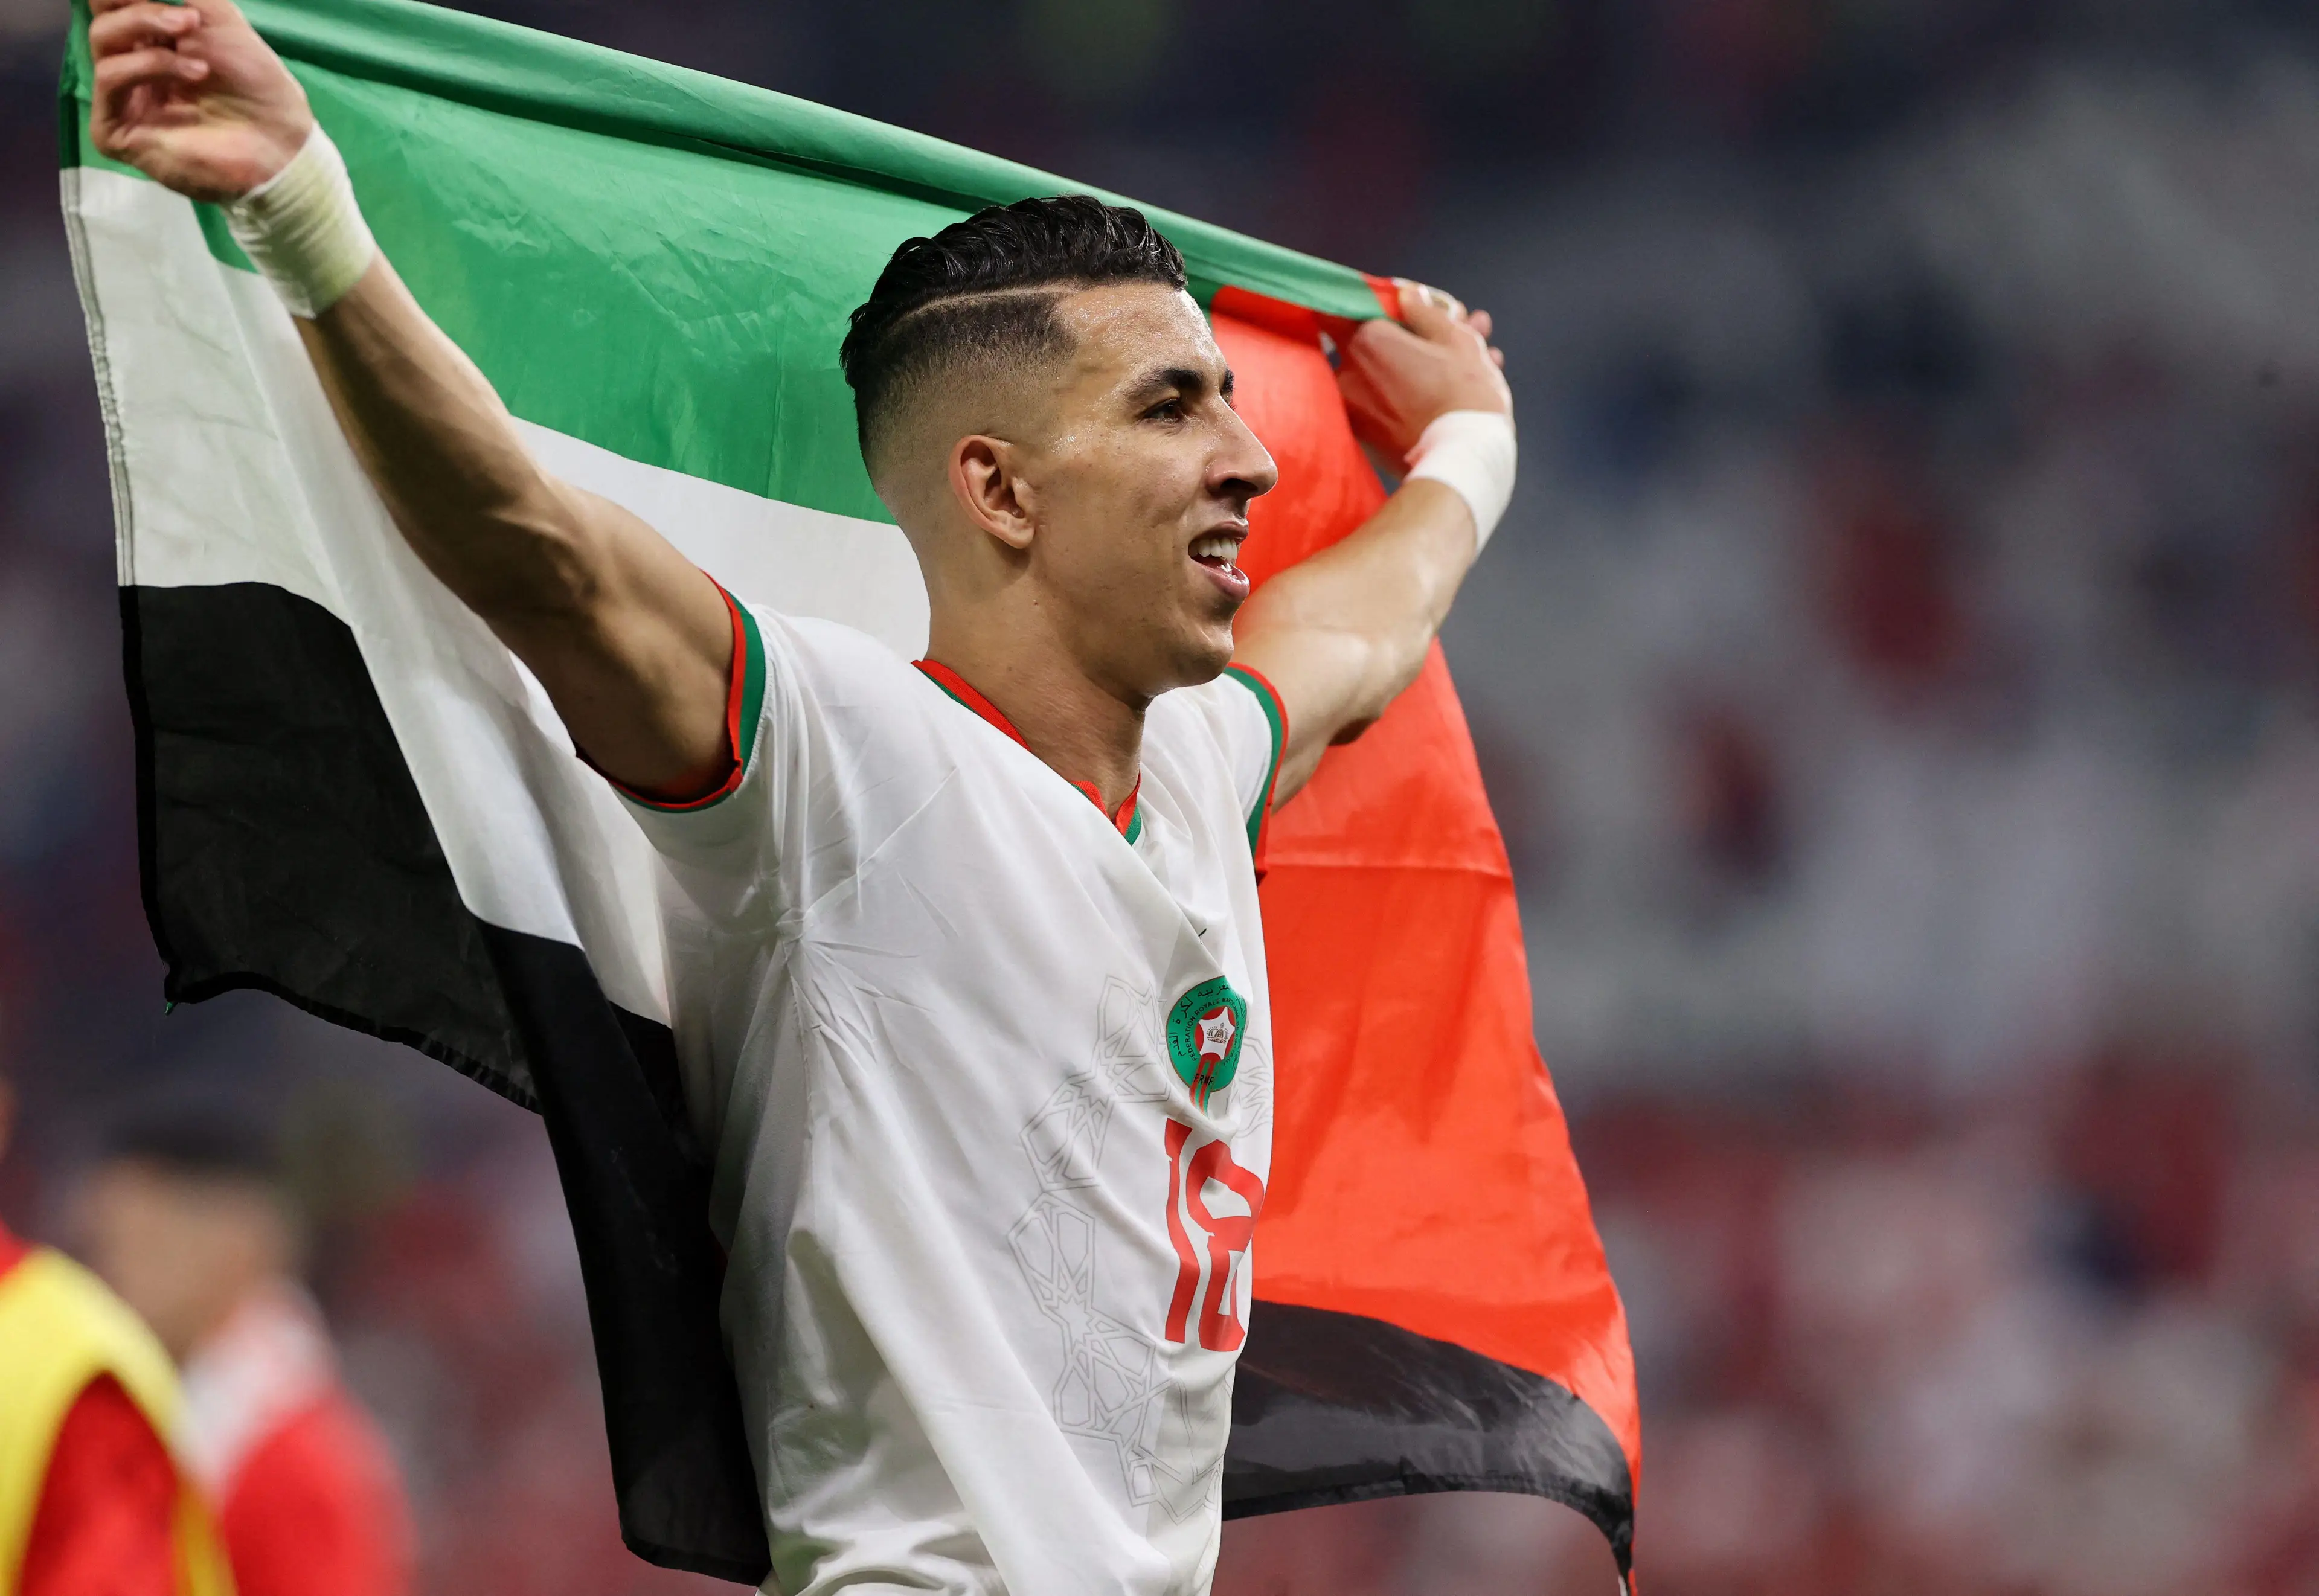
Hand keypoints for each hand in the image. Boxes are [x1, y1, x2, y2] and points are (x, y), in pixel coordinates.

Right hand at [88, 0, 311, 203]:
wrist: (279, 144)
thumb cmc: (256, 86)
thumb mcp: (219, 20)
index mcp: (150, 39)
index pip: (114, 1)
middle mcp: (131, 65)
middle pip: (103, 13)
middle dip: (141, 5)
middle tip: (189, 17)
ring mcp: (121, 98)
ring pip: (102, 38)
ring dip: (148, 30)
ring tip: (200, 56)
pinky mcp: (115, 130)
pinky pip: (110, 78)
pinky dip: (146, 65)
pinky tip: (192, 73)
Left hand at [1337, 280, 1510, 463]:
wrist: (1462, 464)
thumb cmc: (1464, 393)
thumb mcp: (1456, 339)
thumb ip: (1426, 312)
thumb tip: (1406, 294)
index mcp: (1365, 340)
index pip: (1337, 307)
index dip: (1362, 301)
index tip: (1388, 304)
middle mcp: (1348, 373)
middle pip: (1370, 340)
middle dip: (1409, 331)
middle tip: (1455, 324)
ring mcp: (1354, 408)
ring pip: (1386, 372)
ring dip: (1422, 359)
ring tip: (1476, 352)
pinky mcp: (1366, 436)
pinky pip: (1387, 401)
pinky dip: (1414, 390)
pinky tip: (1457, 385)